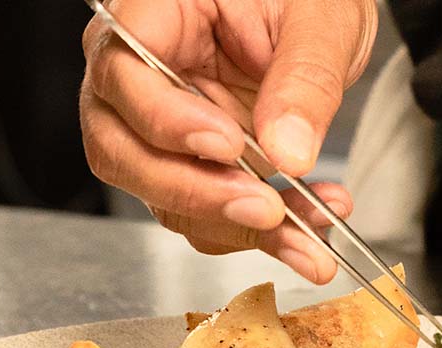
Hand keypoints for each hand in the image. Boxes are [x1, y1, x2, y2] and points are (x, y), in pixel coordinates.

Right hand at [80, 0, 377, 282]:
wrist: (319, 19)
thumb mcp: (320, 18)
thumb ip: (304, 78)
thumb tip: (288, 151)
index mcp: (153, 12)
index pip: (122, 73)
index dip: (165, 120)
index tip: (227, 145)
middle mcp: (139, 76)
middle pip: (121, 150)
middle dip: (195, 191)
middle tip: (264, 208)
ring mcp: (161, 129)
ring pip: (163, 196)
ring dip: (236, 226)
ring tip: (307, 230)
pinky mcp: (193, 166)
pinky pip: (207, 214)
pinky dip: (257, 232)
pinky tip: (308, 226)